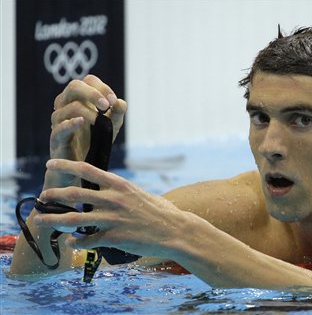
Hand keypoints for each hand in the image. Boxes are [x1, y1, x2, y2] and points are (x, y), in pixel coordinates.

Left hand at [34, 159, 189, 257]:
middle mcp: (113, 199)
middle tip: (42, 196)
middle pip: (74, 195)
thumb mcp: (140, 194)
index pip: (86, 170)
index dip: (66, 165)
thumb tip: (106, 190)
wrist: (175, 231)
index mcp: (119, 185)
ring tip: (41, 221)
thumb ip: (120, 192)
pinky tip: (72, 242)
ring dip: (54, 220)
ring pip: (74, 220)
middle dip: (53, 195)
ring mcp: (113, 219)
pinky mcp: (115, 237)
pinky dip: (77, 242)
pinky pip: (88, 240)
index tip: (51, 163)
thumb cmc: (160, 212)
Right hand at [47, 75, 126, 188]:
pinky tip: (81, 122)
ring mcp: (59, 120)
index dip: (102, 88)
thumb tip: (120, 102)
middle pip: (74, 86)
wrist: (83, 165)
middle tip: (107, 105)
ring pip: (70, 106)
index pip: (88, 81)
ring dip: (89, 112)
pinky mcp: (56, 137)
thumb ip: (118, 111)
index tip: (114, 101)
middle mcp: (66, 104)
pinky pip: (60, 127)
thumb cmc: (96, 140)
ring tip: (100, 122)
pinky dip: (70, 123)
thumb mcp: (112, 124)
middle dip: (92, 94)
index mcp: (79, 98)